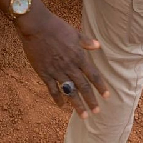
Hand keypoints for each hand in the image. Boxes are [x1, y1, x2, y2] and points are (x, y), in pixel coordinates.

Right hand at [15, 2, 108, 117]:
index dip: (100, 86)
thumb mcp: (74, 32)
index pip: (93, 74)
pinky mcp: (44, 73)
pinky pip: (52, 89)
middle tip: (96, 112)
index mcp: (78, 56)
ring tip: (83, 115)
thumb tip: (98, 46)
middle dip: (90, 100)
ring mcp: (56, 71)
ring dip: (77, 104)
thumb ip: (86, 41)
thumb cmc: (56, 27)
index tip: (107, 96)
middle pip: (83, 86)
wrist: (36, 26)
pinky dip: (57, 98)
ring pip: (69, 91)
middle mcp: (69, 66)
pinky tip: (61, 106)